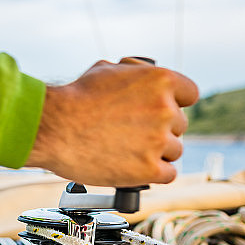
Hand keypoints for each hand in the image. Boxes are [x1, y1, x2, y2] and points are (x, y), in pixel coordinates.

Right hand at [26, 59, 198, 185]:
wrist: (54, 127)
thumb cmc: (76, 97)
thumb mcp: (108, 70)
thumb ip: (136, 74)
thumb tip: (144, 76)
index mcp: (161, 80)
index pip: (190, 94)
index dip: (175, 102)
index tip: (163, 111)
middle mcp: (166, 110)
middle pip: (180, 125)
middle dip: (160, 128)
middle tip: (134, 132)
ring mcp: (159, 141)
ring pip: (174, 150)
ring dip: (157, 152)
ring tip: (128, 150)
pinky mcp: (149, 170)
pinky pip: (168, 174)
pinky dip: (154, 173)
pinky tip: (137, 167)